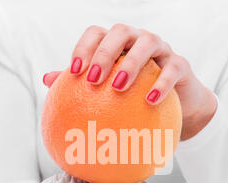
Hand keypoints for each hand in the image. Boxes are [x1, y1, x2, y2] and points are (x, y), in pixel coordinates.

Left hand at [43, 24, 216, 139]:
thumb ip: (82, 83)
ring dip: (131, 62)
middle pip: (120, 32)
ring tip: (118, 87)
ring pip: (147, 42)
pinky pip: (173, 68)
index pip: (97, 33)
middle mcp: (138, 40)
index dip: (83, 47)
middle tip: (93, 80)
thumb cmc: (137, 97)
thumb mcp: (109, 92)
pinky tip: (150, 100)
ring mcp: (162, 49)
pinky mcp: (181, 64)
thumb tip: (47, 80)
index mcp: (118, 44)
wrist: (178, 106)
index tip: (73, 72)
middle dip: (104, 53)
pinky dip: (162, 83)